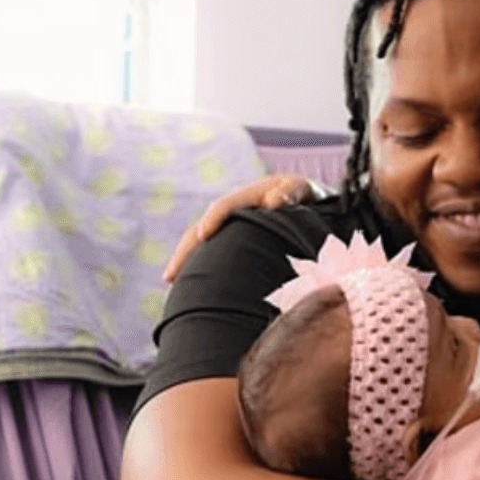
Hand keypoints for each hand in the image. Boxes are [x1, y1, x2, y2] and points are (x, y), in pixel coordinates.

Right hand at [162, 173, 314, 281]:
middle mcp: (233, 214)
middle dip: (186, 252)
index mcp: (248, 197)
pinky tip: (192, 290)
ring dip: (187, 264)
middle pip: (201, 231)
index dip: (214, 218)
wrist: (309, 203)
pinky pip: (213, 258)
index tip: (205, 233)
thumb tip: (273, 202)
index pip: (224, 207)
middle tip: (171, 276)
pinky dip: (200, 270)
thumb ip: (292, 191)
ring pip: (202, 247)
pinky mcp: (234, 245)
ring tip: (172, 285)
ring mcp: (231, 231)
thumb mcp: (303, 189)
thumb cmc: (306, 197)